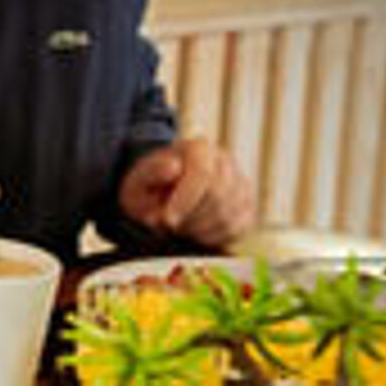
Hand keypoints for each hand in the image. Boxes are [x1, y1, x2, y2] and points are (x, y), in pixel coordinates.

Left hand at [118, 138, 254, 247]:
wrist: (160, 196)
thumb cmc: (149, 187)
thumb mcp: (139, 179)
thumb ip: (151, 173)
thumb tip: (173, 167)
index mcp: (199, 148)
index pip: (203, 173)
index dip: (186, 200)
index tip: (167, 220)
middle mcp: (225, 162)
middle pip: (218, 196)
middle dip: (189, 218)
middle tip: (168, 226)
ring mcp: (240, 185)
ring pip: (228, 216)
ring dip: (198, 230)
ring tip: (178, 226)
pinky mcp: (246, 209)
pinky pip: (236, 229)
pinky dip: (212, 237)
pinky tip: (194, 232)